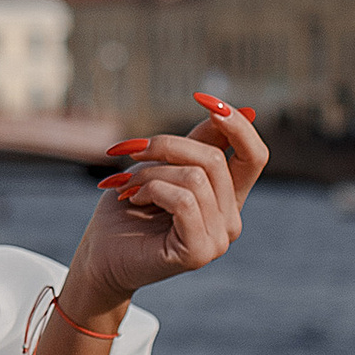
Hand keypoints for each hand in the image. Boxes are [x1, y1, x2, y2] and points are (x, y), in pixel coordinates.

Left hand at [64, 99, 267, 318]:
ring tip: (129, 186)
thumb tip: (225, 109)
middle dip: (166, 145)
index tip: (204, 98)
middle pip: (214, 158)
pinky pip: (184, 200)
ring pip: (196, 177)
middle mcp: (230, 219)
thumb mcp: (162, 166)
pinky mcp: (200, 252)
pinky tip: (134, 199)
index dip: (237, 123)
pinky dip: (152, 190)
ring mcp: (219, 239)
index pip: (255, 155)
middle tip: (132, 151)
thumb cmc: (127, 210)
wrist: (99, 256)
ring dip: (151, 172)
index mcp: (227, 198)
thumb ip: (195, 144)